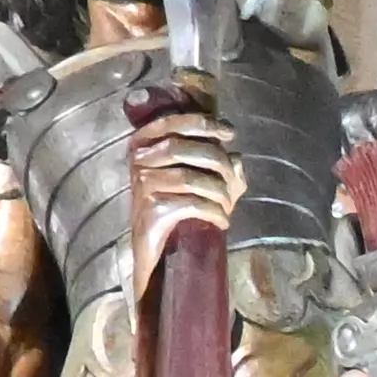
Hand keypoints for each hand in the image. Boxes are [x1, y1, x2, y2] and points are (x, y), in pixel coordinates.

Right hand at [132, 108, 239, 251]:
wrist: (160, 253)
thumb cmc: (181, 212)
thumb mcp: (203, 185)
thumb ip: (222, 169)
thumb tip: (237, 157)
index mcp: (146, 144)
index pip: (173, 123)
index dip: (204, 123)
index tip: (229, 133)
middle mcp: (139, 160)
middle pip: (183, 148)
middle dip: (217, 162)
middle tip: (232, 182)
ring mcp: (143, 185)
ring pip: (190, 178)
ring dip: (219, 193)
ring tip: (227, 207)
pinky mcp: (152, 210)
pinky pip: (192, 204)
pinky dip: (214, 212)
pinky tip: (221, 221)